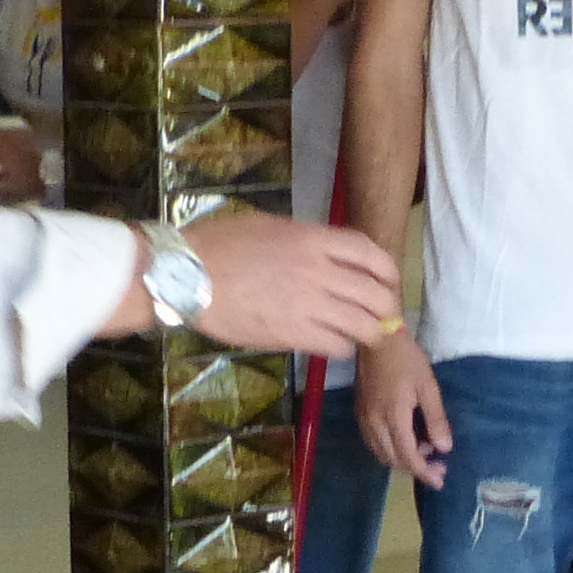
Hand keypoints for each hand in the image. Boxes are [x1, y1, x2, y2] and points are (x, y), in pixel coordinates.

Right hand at [178, 208, 399, 358]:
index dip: (388, 271)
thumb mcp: (268, 226)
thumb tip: (327, 253)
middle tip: (382, 315)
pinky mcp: (292, 334)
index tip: (388, 281)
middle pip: (377, 294)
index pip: (371, 254)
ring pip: (364, 325)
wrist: (184, 275)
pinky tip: (333, 343)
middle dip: (387, 308)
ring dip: (369, 332)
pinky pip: (337, 346)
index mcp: (313, 239)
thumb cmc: (218, 245)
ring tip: (362, 334)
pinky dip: (343, 347)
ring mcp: (307, 305)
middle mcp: (318, 271)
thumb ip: (304, 240)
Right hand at [357, 325, 449, 486]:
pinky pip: (374, 442)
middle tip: (438, 464)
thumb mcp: (428, 387)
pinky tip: (405, 439)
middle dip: (416, 467)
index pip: (408, 457)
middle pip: (393, 460)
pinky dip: (390, 449)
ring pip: (382, 453)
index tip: (439, 480)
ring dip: (402, 459)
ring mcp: (364, 419)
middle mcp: (374, 424)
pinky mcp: (360, 413)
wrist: (377, 338)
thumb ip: (436, 419)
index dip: (424, 472)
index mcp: (393, 417)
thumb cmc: (406, 359)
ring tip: (424, 449)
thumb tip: (444, 448)